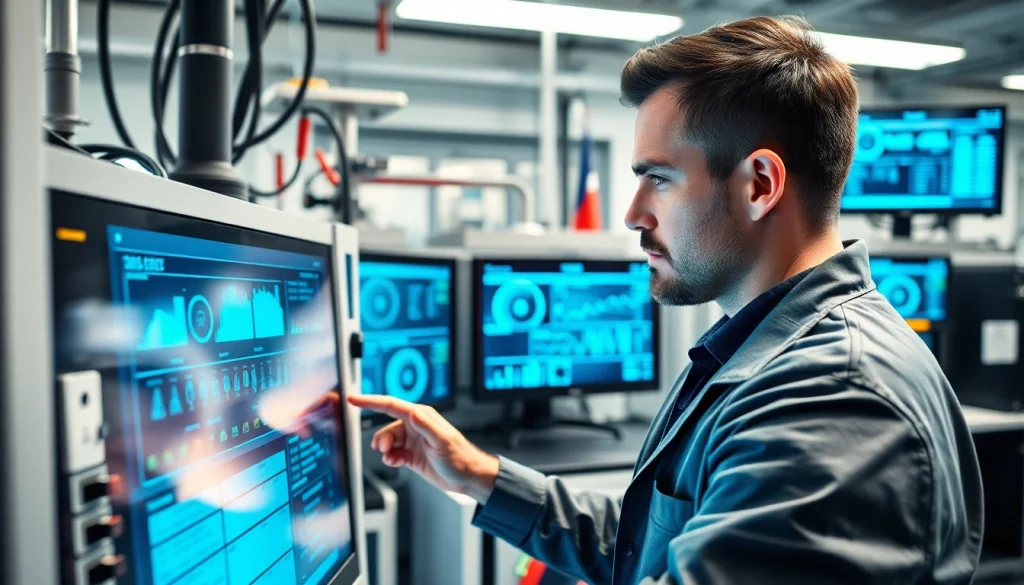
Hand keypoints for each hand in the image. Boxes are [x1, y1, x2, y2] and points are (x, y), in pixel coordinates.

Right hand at [348, 395, 499, 503]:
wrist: (467, 478)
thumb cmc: (460, 458)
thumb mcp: (442, 441)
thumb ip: (426, 425)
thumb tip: (412, 411)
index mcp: (422, 417)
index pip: (391, 405)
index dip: (370, 401)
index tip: (353, 399)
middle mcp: (416, 426)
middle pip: (387, 427)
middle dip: (382, 438)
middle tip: (384, 449)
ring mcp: (413, 441)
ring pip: (388, 441)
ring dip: (386, 450)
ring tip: (392, 459)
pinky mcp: (412, 455)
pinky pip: (393, 454)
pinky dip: (391, 458)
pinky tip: (396, 463)